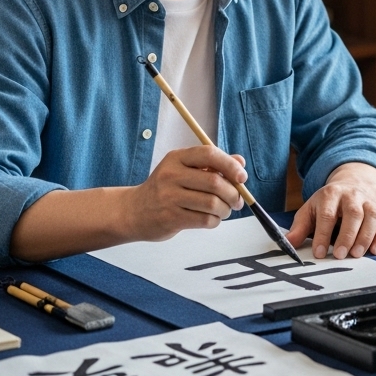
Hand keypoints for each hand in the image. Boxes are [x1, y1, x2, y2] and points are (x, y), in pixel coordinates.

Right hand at [124, 145, 245, 241]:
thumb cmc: (166, 189)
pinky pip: (205, 220)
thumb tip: (240, 162)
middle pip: (215, 182)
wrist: (133, 212)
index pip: (209, 154)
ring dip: (225, 210)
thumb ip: (212, 164)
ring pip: (213, 204)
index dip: (230, 165)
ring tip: (224, 211)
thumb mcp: (184, 170)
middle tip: (237, 201)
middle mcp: (171, 175)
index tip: (242, 177)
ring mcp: (169, 197)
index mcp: (177, 158)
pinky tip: (211, 219)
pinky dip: (215, 221)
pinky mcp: (170, 218)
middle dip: (233, 194)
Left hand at [286, 162, 375, 259]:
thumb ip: (300, 228)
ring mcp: (369, 203)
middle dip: (347, 235)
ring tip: (356, 255)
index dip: (323, 234)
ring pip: (372, 217)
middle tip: (340, 255)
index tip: (319, 253)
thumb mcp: (310, 211)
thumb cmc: (327, 204)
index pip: (327, 214)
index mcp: (331, 194)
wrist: (352, 185)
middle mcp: (352, 196)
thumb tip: (287, 244)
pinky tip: (375, 250)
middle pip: (353, 214)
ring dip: (365, 237)